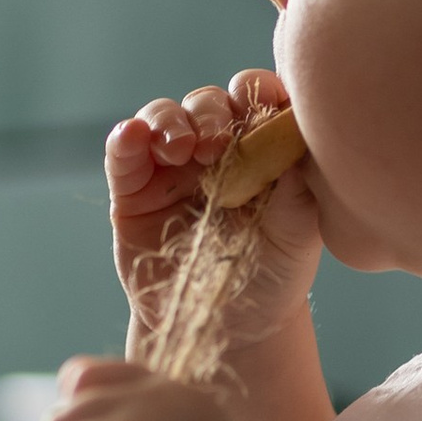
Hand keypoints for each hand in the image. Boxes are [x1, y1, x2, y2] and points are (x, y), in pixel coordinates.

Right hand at [106, 67, 319, 352]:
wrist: (229, 329)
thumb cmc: (273, 276)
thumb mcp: (297, 234)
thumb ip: (298, 188)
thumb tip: (298, 138)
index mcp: (260, 147)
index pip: (256, 98)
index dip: (257, 91)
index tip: (263, 103)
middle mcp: (214, 149)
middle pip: (207, 103)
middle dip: (210, 113)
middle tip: (217, 143)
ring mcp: (171, 168)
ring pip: (163, 117)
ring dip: (169, 122)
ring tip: (181, 148)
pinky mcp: (133, 192)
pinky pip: (123, 153)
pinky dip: (125, 138)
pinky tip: (134, 137)